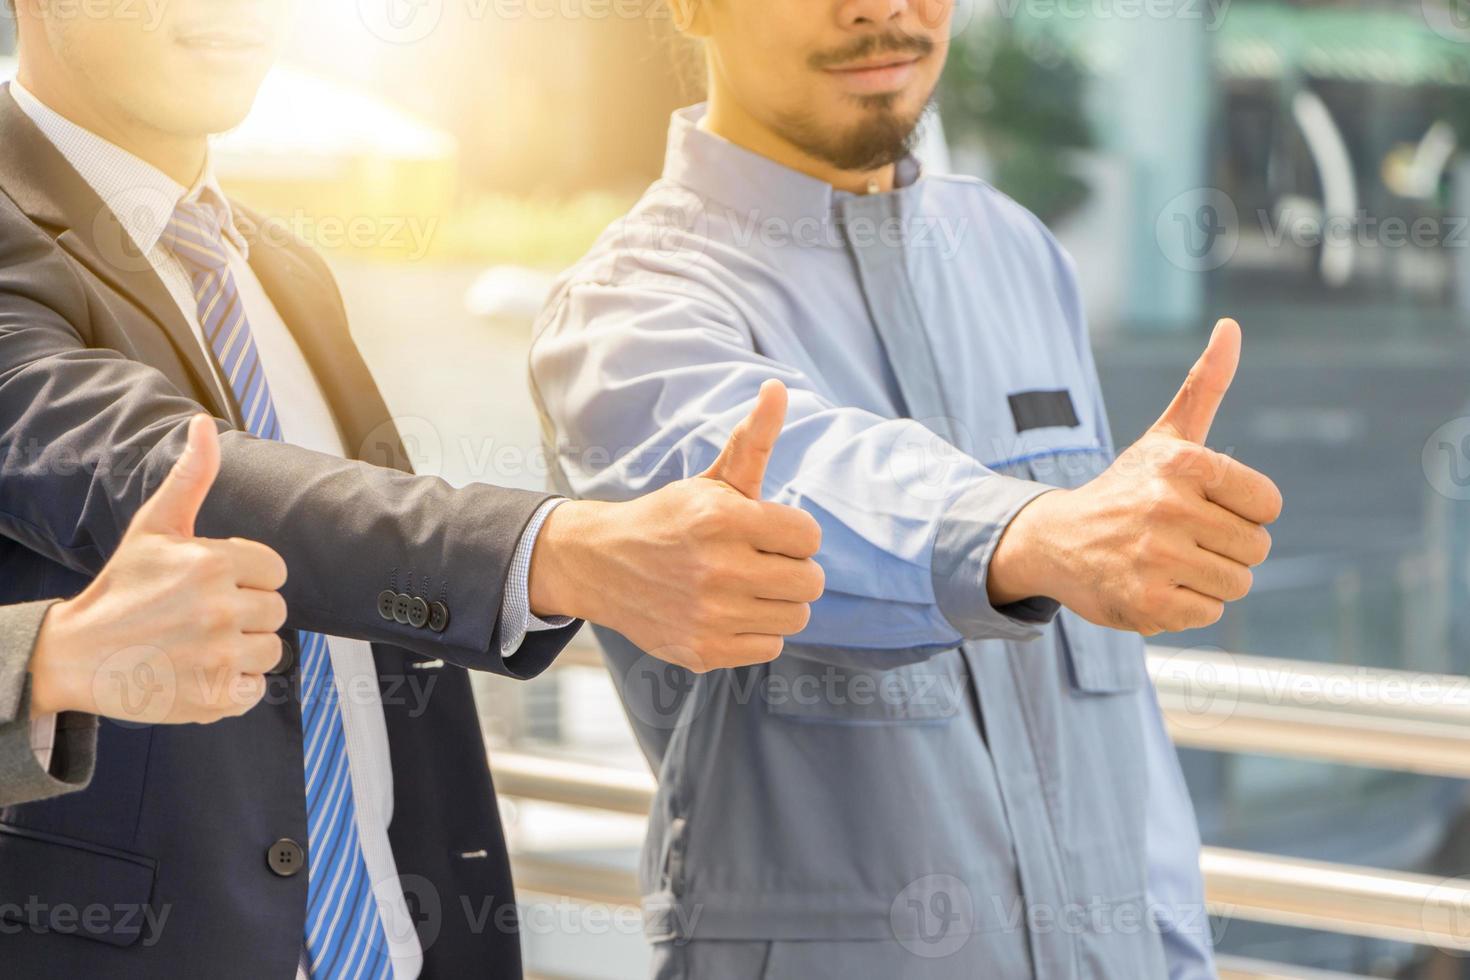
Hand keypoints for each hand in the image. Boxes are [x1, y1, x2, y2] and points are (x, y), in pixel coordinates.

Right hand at [28, 415, 289, 722]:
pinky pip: (256, 689)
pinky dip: (233, 687)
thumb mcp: (154, 527)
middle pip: (275, 612)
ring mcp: (220, 656)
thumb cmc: (122, 588)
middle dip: (245, 614)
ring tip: (198, 645)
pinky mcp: (218, 697)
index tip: (211, 585)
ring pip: (270, 651)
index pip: (274, 571)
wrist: (78, 655)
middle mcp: (220, 609)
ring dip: (241, 651)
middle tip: (200, 618)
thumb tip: (201, 423)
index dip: (247, 577)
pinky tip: (199, 673)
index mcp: (213, 563)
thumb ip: (190, 476)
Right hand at [530, 380, 824, 671]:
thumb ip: (754, 439)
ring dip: (778, 602)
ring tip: (747, 587)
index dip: (793, 534)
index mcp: (723, 520)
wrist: (601, 565)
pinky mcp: (703, 651)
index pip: (809, 537)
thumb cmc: (670, 518)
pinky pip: (770, 647)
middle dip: (791, 569)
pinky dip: (757, 631)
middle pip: (809, 582)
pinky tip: (730, 612)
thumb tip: (778, 388)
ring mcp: (710, 615)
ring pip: (795, 617)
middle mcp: (717, 569)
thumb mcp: (713, 480)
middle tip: (759, 562)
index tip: (767, 533)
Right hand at [988, 319, 1282, 634]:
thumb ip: (1205, 384)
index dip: (1242, 511)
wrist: (1055, 541)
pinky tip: (1154, 586)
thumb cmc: (1124, 489)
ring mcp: (1155, 557)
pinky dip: (1187, 607)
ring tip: (1169, 563)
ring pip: (1237, 584)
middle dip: (1226, 549)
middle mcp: (1168, 507)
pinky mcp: (1145, 602)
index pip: (1268, 505)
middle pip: (1256, 548)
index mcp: (1182, 464)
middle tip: (1181, 539)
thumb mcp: (1165, 437)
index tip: (1202, 506)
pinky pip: (1209, 614)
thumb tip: (1232, 326)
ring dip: (1209, 580)